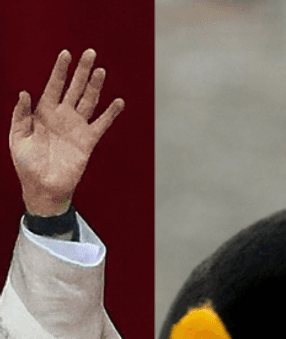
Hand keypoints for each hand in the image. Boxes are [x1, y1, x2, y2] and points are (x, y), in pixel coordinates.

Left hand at [9, 49, 124, 216]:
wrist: (43, 188)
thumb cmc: (27, 164)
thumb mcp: (17, 138)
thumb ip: (21, 115)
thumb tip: (25, 93)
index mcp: (43, 113)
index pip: (53, 86)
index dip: (60, 70)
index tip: (66, 54)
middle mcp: (62, 116)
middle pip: (74, 88)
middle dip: (81, 71)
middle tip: (90, 53)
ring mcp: (76, 128)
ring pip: (88, 101)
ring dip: (95, 86)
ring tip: (101, 70)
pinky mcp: (88, 141)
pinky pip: (102, 124)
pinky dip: (111, 114)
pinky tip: (118, 102)